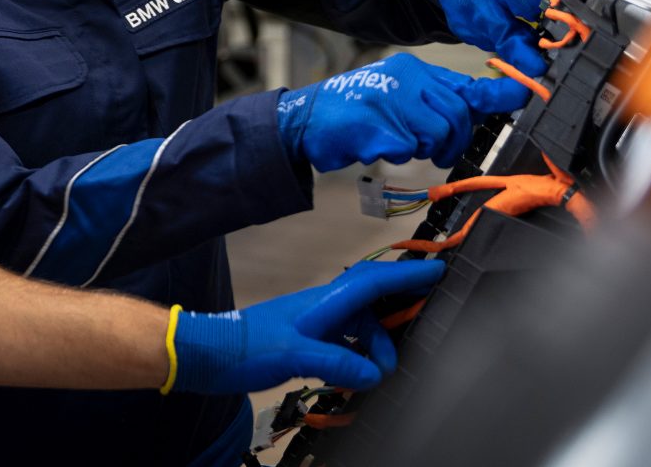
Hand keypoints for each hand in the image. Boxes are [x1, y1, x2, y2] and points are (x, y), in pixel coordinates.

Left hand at [166, 259, 447, 394]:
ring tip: (374, 377)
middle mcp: (323, 308)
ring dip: (372, 351)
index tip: (440, 272)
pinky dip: (355, 360)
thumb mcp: (296, 355)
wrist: (209, 354)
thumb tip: (375, 373)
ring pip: (359, 330)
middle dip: (394, 326)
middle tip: (404, 353)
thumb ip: (339, 361)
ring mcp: (314, 324)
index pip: (375, 282)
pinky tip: (354, 379)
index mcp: (324, 301)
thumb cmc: (248, 347)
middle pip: (373, 307)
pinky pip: (343, 345)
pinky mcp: (306, 342)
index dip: (409, 276)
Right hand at [275, 52, 527, 172]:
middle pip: (457, 116)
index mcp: (414, 70)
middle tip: (431, 149)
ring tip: (396, 141)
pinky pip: (407, 149)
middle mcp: (406, 78)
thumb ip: (435, 100)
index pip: (465, 83)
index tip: (525, 92)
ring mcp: (391, 98)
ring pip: (437, 135)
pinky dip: (394, 155)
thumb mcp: (398, 94)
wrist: (306, 119)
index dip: (499, 92)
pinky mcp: (377, 123)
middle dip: (451, 141)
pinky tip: (375, 144)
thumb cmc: (357, 111)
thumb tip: (479, 107)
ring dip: (422, 149)